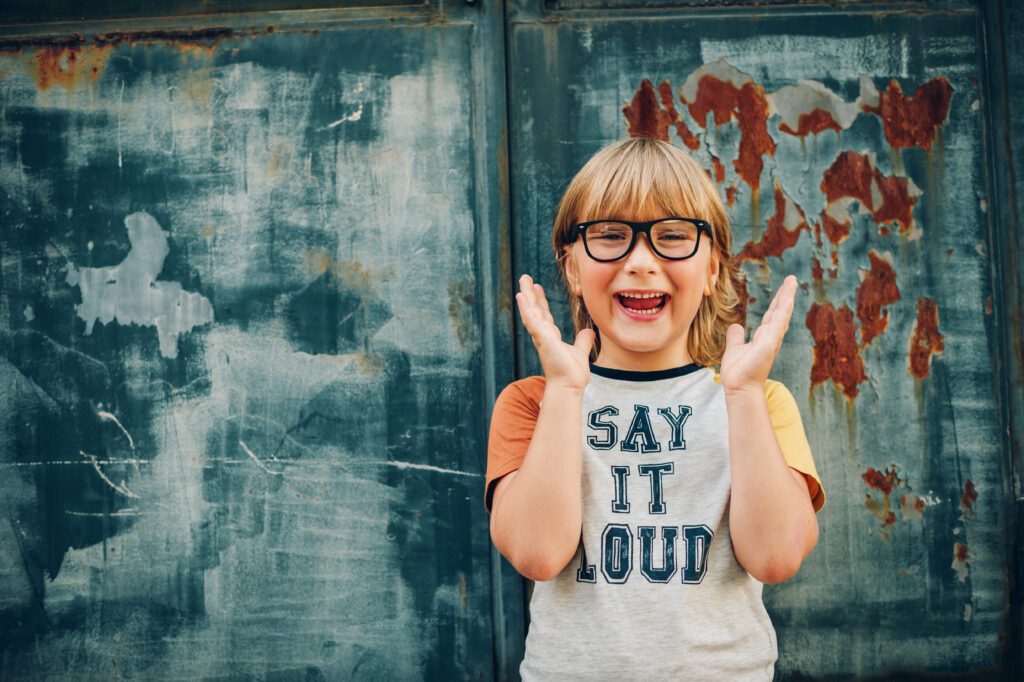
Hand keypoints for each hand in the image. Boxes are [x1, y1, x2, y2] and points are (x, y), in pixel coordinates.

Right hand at [516, 274, 594, 391]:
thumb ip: (583, 341)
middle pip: (534, 310)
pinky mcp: (541, 338)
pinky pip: (531, 319)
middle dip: (530, 294)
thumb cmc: (572, 374)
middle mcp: (543, 335)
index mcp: (551, 337)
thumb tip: (589, 332)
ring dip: (526, 295)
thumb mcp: (580, 352)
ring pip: (531, 311)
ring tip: (523, 279)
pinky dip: (526, 307)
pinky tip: (521, 295)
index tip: (537, 288)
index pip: (544, 315)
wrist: (569, 386)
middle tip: (525, 278)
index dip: (540, 301)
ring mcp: (540, 336)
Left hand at [720, 275, 797, 394]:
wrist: (738, 387)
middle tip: (792, 279)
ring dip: (786, 299)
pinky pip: (776, 326)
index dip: (778, 301)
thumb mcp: (735, 348)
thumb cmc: (739, 372)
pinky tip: (786, 301)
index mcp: (764, 337)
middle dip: (785, 295)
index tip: (784, 288)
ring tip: (792, 284)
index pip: (772, 314)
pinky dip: (782, 313)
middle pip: (779, 312)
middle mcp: (770, 337)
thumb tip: (736, 326)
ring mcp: (771, 341)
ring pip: (781, 315)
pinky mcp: (768, 346)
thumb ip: (736, 337)